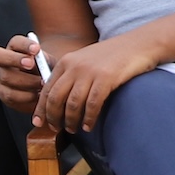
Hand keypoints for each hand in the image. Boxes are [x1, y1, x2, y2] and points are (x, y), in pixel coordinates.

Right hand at [0, 34, 43, 114]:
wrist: (44, 90)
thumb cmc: (46, 72)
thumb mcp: (49, 64)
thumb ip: (45, 61)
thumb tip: (43, 62)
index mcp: (16, 49)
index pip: (15, 42)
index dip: (24, 44)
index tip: (37, 49)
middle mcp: (4, 61)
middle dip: (15, 59)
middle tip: (31, 64)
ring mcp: (1, 78)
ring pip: (7, 77)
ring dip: (27, 81)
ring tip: (43, 84)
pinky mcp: (4, 94)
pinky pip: (11, 95)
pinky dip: (27, 96)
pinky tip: (39, 95)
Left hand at [34, 33, 157, 134]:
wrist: (137, 44)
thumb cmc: (111, 56)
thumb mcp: (84, 60)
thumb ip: (70, 75)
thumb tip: (58, 99)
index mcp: (65, 62)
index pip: (46, 88)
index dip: (41, 108)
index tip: (38, 122)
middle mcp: (74, 66)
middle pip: (56, 98)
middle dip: (53, 117)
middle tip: (56, 129)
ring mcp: (89, 72)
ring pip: (73, 104)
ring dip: (71, 120)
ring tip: (73, 129)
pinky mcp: (106, 78)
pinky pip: (92, 104)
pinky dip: (89, 118)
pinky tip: (88, 126)